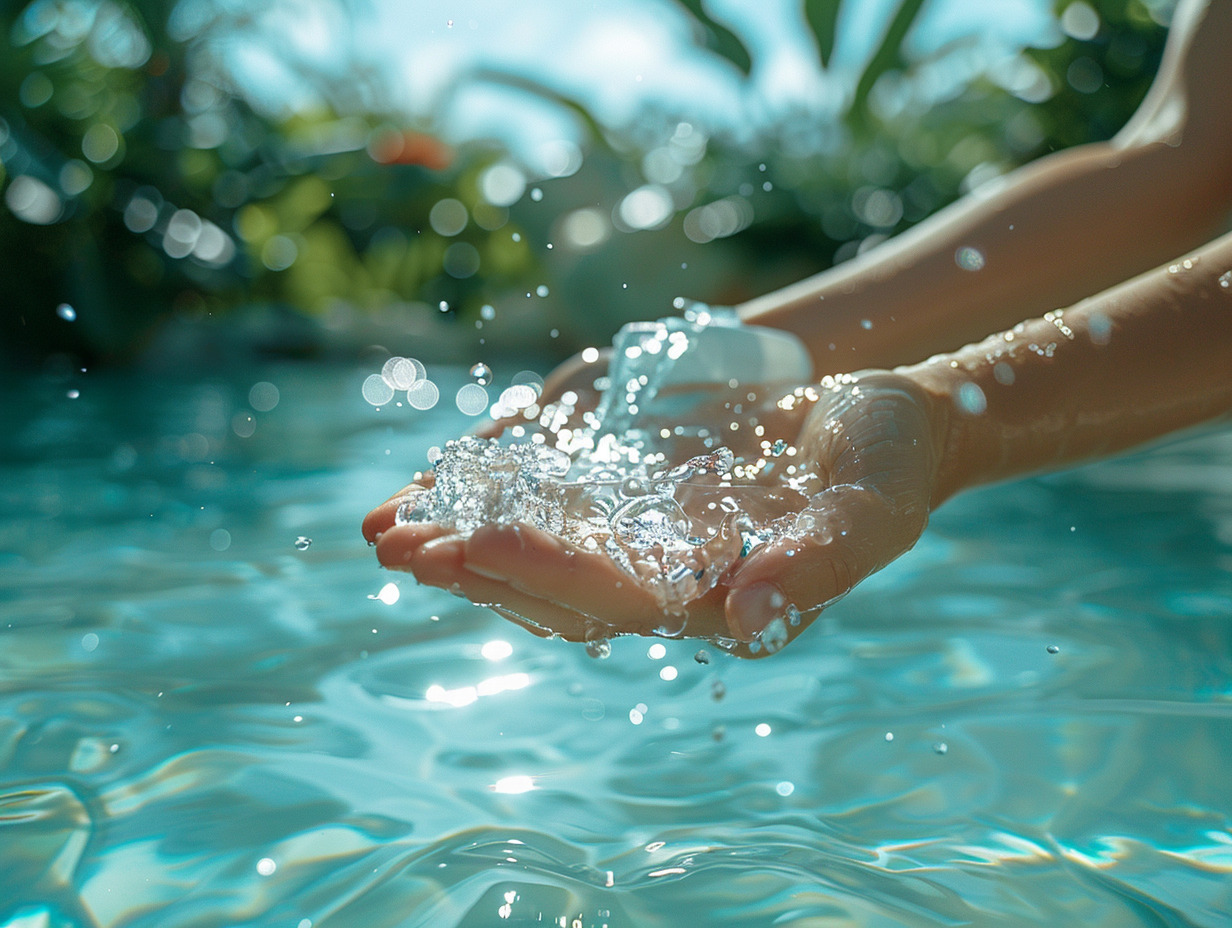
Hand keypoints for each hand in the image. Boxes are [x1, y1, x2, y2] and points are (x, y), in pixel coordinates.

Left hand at [363, 368, 946, 655]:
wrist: (882, 417)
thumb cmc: (888, 463)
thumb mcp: (871, 508)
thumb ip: (815, 566)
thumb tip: (745, 618)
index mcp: (716, 598)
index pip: (616, 598)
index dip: (547, 572)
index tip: (475, 545)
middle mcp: (668, 580)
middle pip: (556, 587)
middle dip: (477, 568)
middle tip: (396, 548)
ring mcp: (645, 539)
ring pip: (540, 552)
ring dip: (465, 542)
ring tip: (387, 531)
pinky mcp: (633, 497)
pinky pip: (550, 505)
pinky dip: (493, 496)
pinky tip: (436, 486)